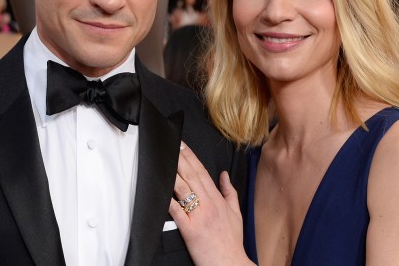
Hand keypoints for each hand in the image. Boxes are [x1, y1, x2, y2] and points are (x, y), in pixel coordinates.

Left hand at [168, 142, 251, 265]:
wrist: (231, 264)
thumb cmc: (232, 242)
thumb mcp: (236, 214)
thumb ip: (230, 193)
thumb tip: (224, 175)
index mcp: (218, 200)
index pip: (203, 173)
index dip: (192, 157)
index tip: (183, 145)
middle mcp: (209, 205)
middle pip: (192, 176)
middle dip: (181, 159)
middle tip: (171, 144)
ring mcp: (199, 216)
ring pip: (184, 189)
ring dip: (174, 173)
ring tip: (165, 160)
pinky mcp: (190, 230)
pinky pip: (177, 212)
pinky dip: (169, 200)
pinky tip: (162, 190)